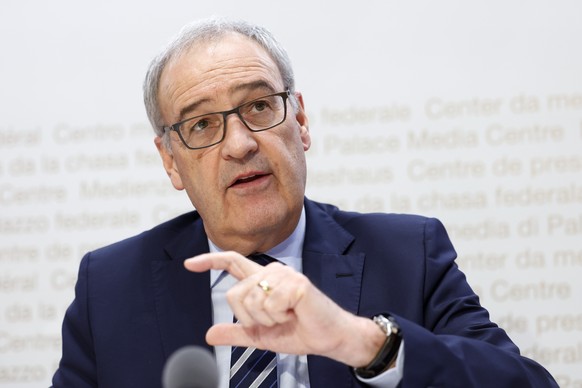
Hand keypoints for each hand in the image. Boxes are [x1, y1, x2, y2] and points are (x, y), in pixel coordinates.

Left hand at [184, 251, 384, 367]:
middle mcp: (271, 273)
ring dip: (267, 319)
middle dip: (250, 318)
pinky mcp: (296, 283)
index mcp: (262, 281)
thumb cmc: (298, 331)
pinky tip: (294, 313)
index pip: (231, 263)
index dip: (209, 261)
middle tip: (275, 321)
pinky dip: (279, 317)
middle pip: (236, 293)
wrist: (327, 338)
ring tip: (287, 316)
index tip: (189, 264)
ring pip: (252, 300)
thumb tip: (209, 334)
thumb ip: (236, 332)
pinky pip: (270, 304)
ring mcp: (284, 275)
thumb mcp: (260, 335)